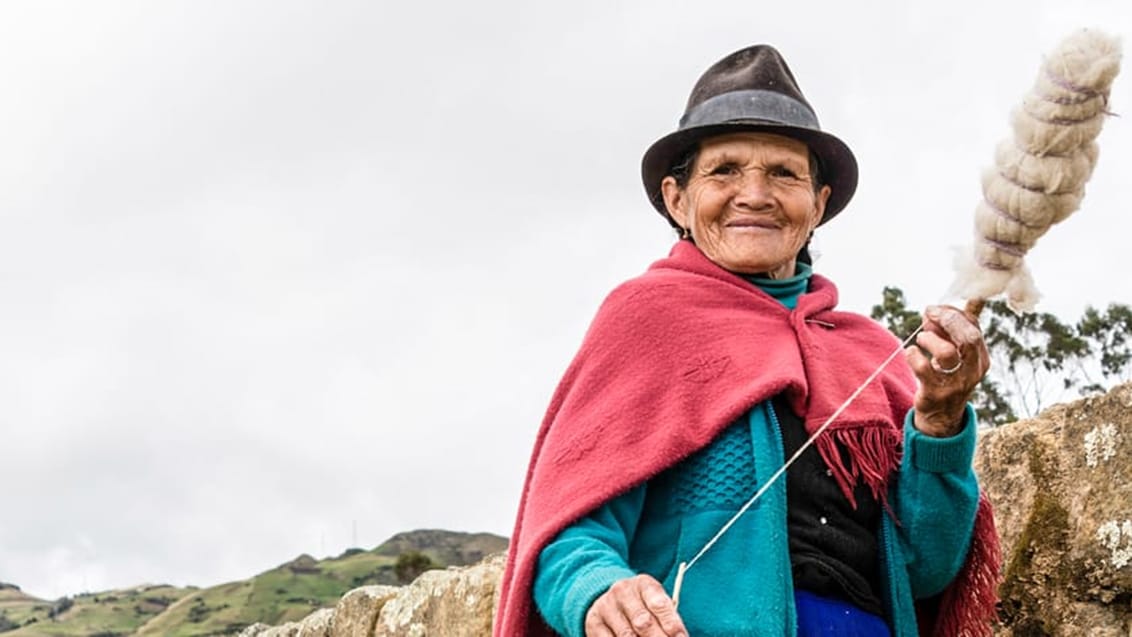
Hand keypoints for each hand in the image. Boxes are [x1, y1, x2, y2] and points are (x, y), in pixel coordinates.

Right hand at [584, 574, 687, 636]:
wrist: (609, 598)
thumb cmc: (642, 604)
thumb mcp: (654, 602)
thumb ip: (666, 618)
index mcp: (643, 584)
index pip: (659, 604)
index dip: (672, 625)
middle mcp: (623, 591)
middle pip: (643, 622)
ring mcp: (606, 607)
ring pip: (627, 635)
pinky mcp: (594, 622)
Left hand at [905, 304, 989, 436]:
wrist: (941, 416)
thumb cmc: (948, 377)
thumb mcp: (960, 354)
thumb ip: (963, 328)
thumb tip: (974, 298)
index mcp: (981, 358)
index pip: (974, 326)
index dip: (954, 312)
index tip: (936, 309)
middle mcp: (973, 371)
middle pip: (968, 338)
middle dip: (946, 320)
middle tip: (928, 314)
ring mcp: (955, 383)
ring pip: (947, 353)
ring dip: (930, 339)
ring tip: (921, 337)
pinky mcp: (936, 393)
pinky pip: (924, 369)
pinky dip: (914, 356)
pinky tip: (911, 353)